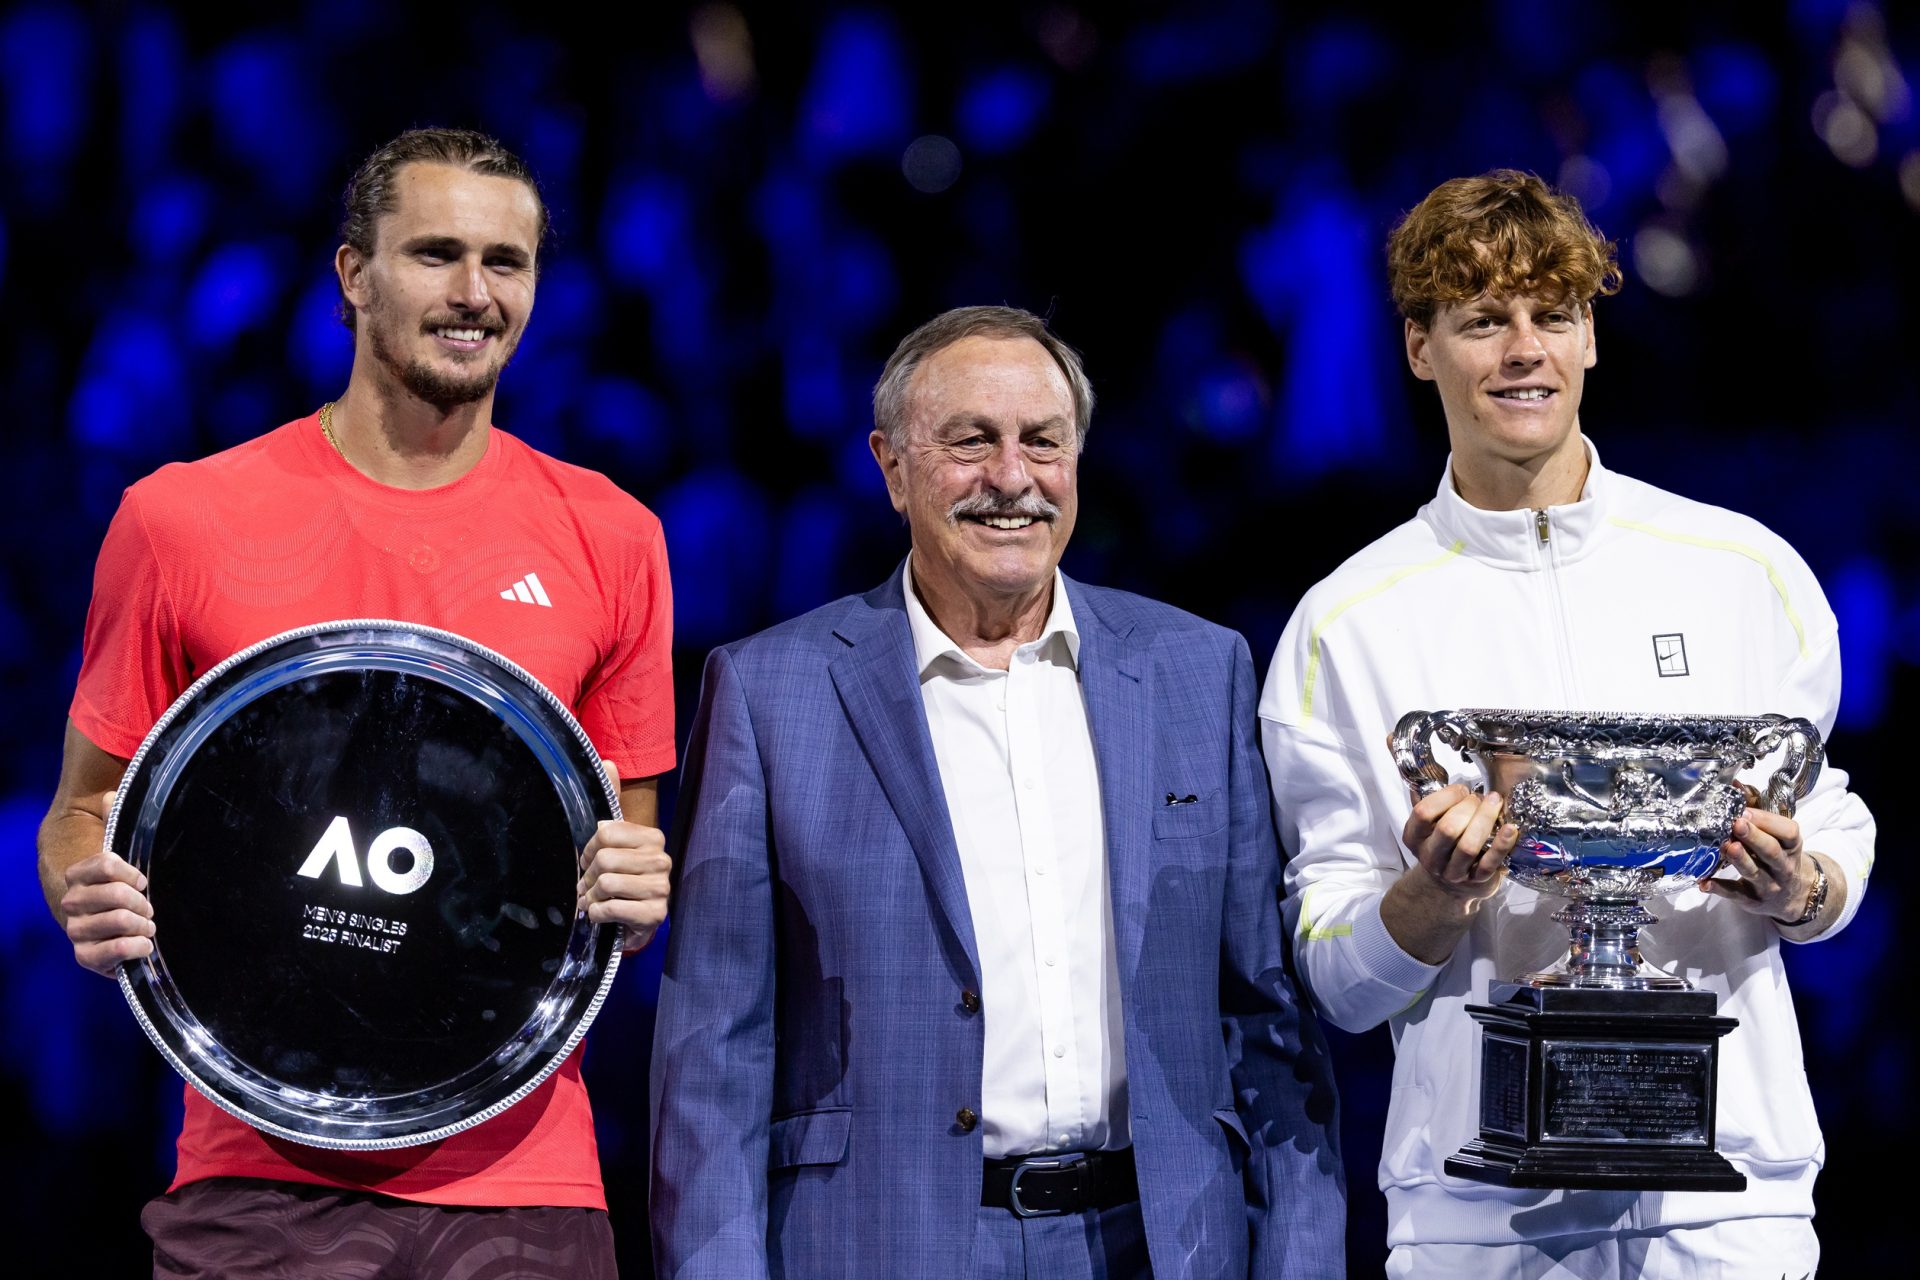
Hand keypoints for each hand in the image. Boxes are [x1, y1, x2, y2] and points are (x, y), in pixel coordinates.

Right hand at [60, 800, 155, 976]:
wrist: (110, 929)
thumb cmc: (121, 889)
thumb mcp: (122, 856)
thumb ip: (115, 824)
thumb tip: (110, 793)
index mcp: (78, 874)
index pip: (106, 863)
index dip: (131, 873)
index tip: (143, 881)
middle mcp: (72, 901)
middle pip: (116, 894)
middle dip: (142, 902)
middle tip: (149, 909)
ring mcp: (76, 930)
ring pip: (119, 920)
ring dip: (143, 924)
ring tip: (147, 927)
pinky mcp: (84, 956)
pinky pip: (113, 949)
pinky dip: (136, 947)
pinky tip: (144, 945)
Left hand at [577, 761, 671, 952]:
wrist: (634, 920)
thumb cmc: (621, 877)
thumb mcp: (614, 842)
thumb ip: (611, 802)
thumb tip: (607, 762)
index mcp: (652, 837)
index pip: (606, 832)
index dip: (587, 850)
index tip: (587, 863)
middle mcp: (662, 859)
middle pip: (604, 859)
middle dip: (587, 878)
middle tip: (587, 887)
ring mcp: (661, 888)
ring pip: (607, 883)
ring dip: (591, 898)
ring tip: (594, 901)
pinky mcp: (656, 914)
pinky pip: (612, 908)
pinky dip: (598, 914)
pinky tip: (601, 914)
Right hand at [1401, 782, 1517, 907]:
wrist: (1449, 886)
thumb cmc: (1444, 844)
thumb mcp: (1430, 826)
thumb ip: (1436, 804)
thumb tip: (1455, 781)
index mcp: (1414, 837)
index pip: (1423, 812)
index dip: (1445, 796)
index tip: (1462, 789)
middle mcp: (1430, 856)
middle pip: (1448, 829)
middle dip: (1468, 807)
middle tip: (1481, 798)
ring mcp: (1452, 871)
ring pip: (1468, 846)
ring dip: (1485, 820)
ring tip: (1495, 803)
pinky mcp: (1475, 880)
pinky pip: (1490, 863)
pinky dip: (1502, 844)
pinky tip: (1511, 829)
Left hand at [1700, 807, 1816, 920]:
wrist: (1793, 896)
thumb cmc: (1777, 855)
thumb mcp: (1776, 834)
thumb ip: (1756, 809)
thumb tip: (1734, 784)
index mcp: (1791, 845)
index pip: (1788, 832)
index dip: (1768, 821)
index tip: (1746, 811)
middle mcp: (1783, 866)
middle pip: (1771, 851)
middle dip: (1754, 837)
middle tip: (1736, 824)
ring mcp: (1769, 885)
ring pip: (1754, 872)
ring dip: (1739, 859)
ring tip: (1726, 846)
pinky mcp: (1752, 900)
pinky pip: (1736, 894)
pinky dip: (1719, 889)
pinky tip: (1704, 882)